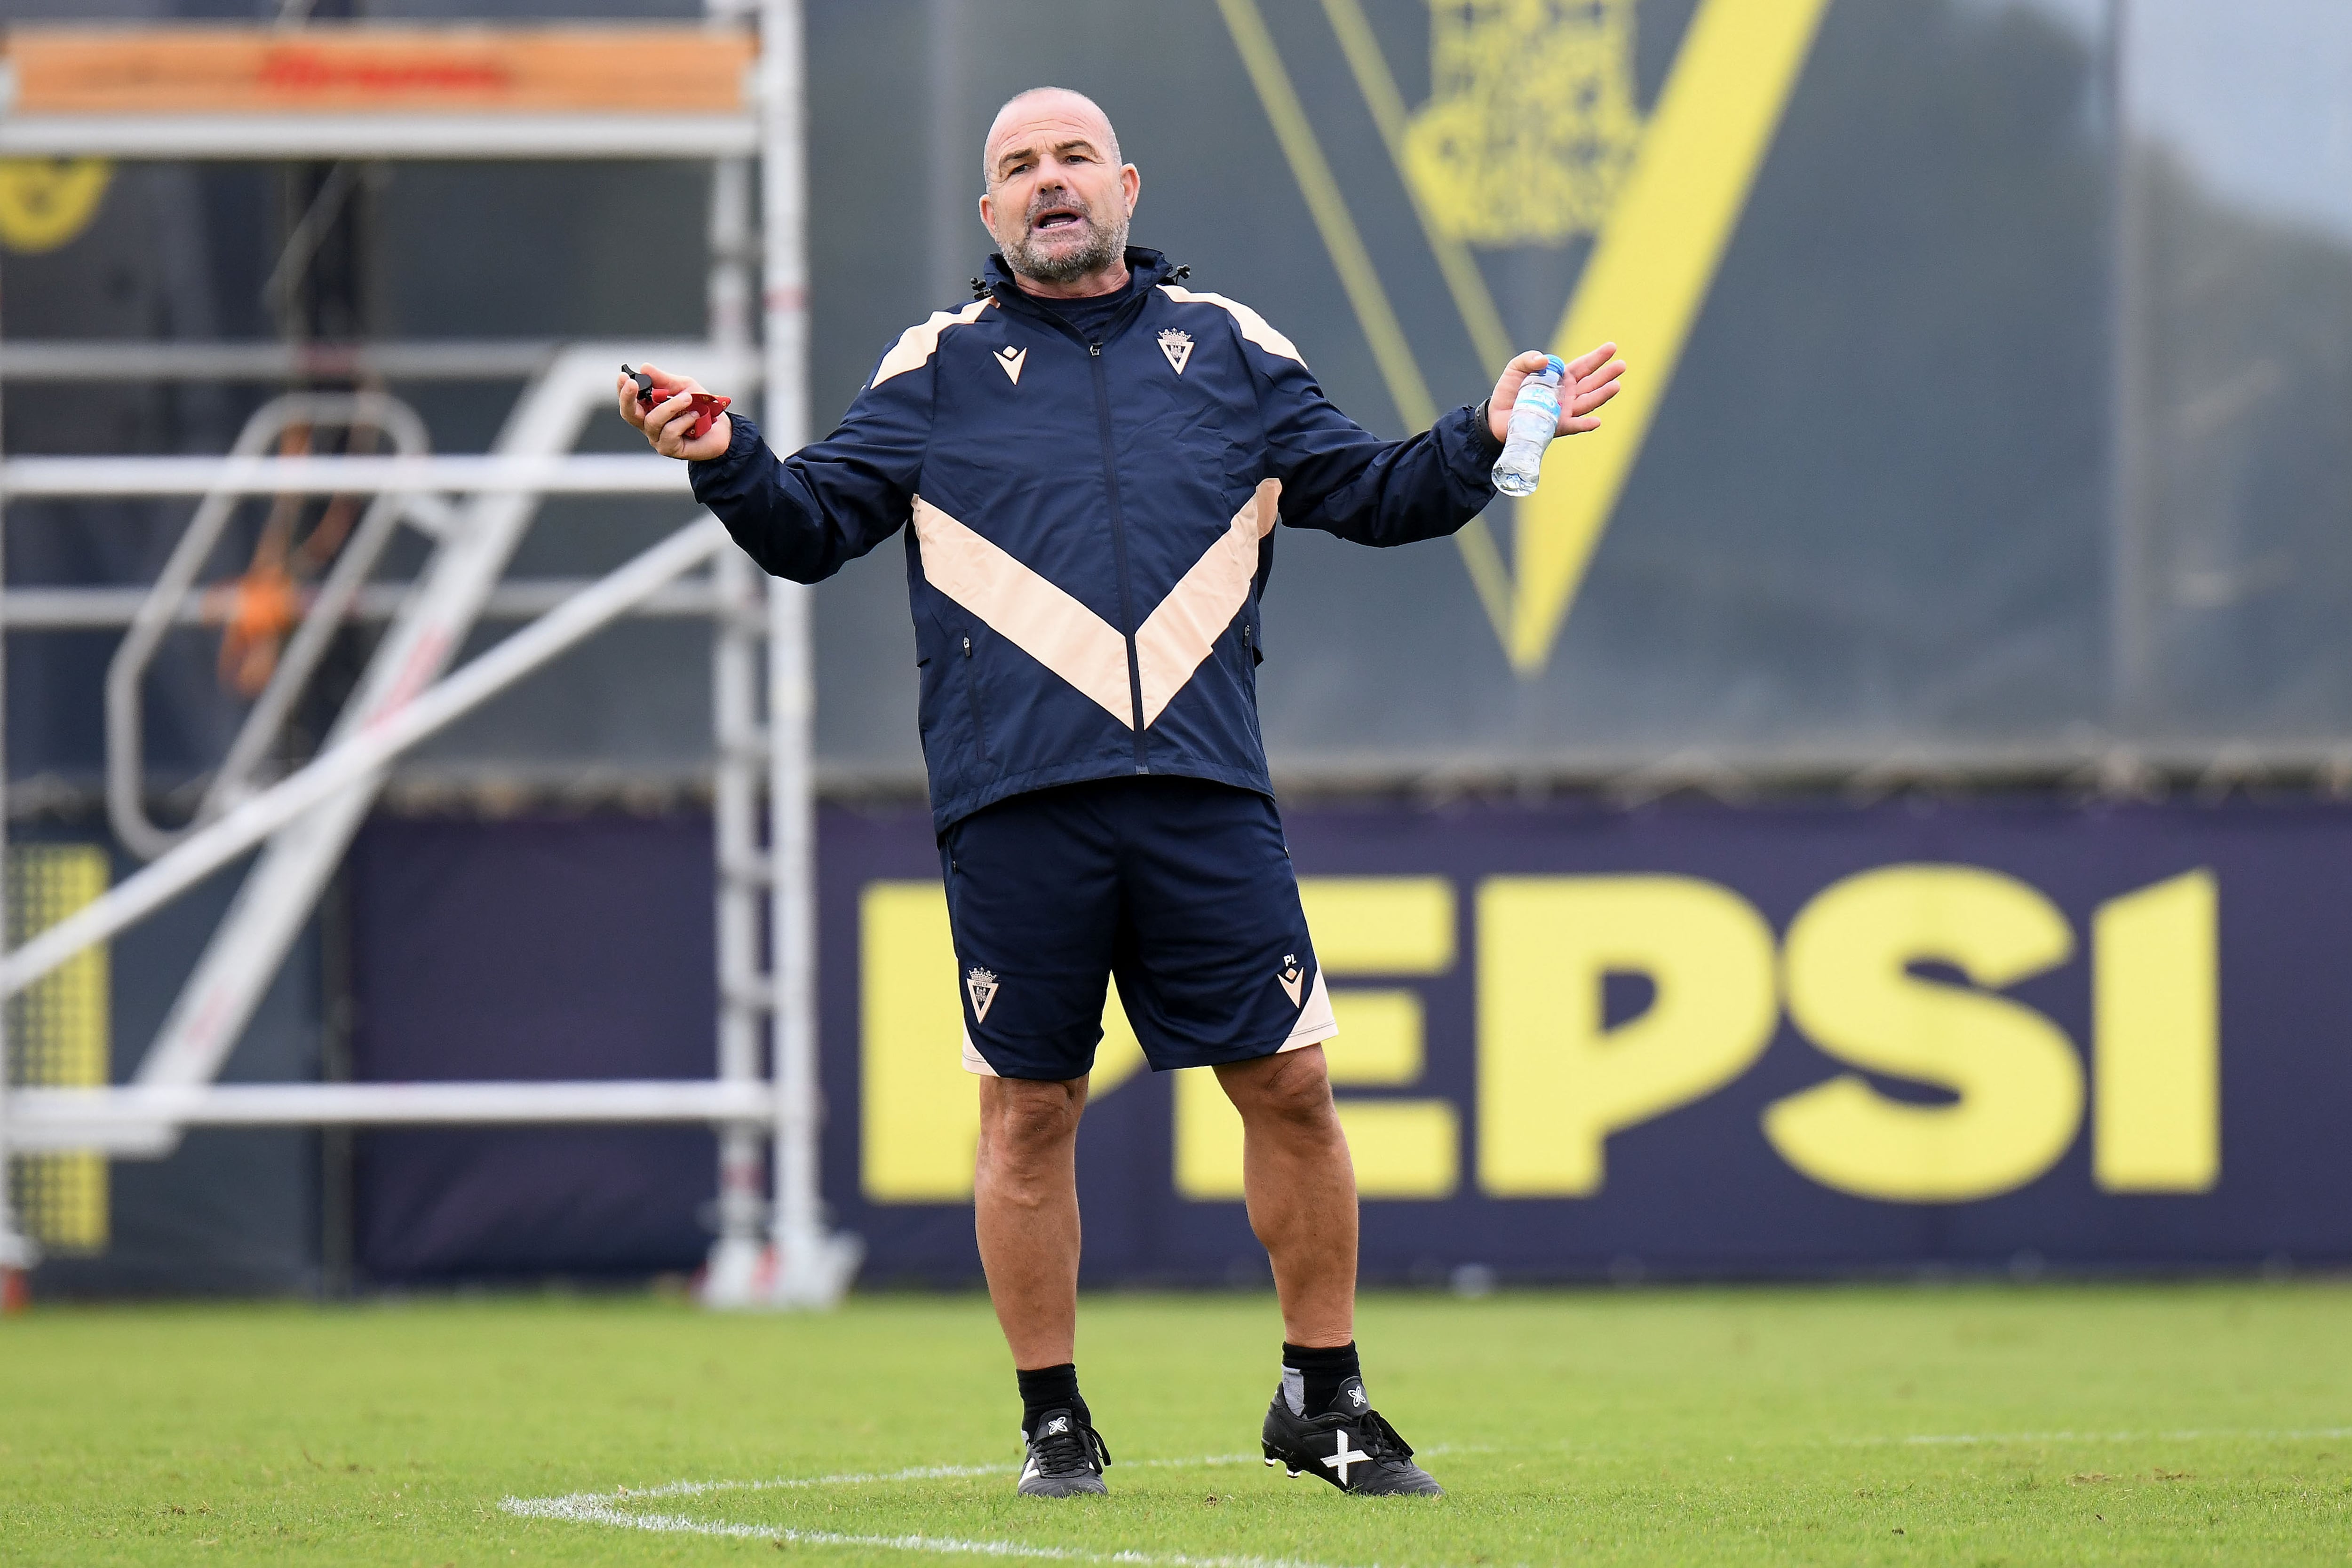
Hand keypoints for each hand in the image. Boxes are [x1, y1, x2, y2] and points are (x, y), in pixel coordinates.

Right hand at [617, 362, 732, 459]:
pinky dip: (683, 421)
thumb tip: (644, 367)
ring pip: (652, 421)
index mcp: (648, 408)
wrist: (722, 429)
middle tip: (634, 383)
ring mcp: (657, 438)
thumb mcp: (684, 387)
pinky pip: (669, 432)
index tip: (624, 376)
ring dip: (670, 406)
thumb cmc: (701, 408)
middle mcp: (648, 424)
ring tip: (688, 399)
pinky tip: (694, 416)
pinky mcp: (669, 449)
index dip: (622, 389)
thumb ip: (665, 380)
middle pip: (629, 413)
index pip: (628, 400)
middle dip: (628, 397)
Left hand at [1487, 342, 1626, 443]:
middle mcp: (1568, 394)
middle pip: (1591, 383)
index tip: (1612, 347)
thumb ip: (1528, 360)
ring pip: (1588, 403)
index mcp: (1561, 378)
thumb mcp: (1516, 368)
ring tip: (1616, 386)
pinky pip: (1574, 426)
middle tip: (1622, 365)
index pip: (1583, 366)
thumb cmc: (1509, 391)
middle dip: (1607, 374)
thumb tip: (1545, 360)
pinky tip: (1597, 421)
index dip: (1597, 357)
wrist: (1496, 417)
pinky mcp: (1556, 426)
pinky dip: (1585, 425)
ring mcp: (1564, 411)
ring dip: (1602, 395)